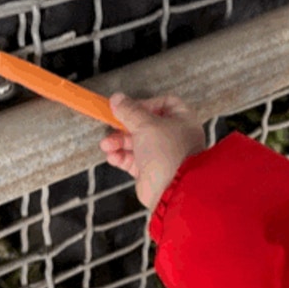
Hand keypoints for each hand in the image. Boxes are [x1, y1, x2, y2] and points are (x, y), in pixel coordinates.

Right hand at [99, 93, 205, 209]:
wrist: (172, 189)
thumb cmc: (167, 152)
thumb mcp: (146, 124)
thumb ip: (129, 110)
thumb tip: (117, 98)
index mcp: (182, 121)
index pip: (165, 104)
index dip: (146, 104)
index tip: (131, 108)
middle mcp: (174, 137)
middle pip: (145, 124)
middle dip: (124, 126)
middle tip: (110, 126)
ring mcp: (162, 155)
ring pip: (136, 143)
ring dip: (118, 142)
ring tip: (106, 146)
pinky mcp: (151, 171)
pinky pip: (133, 160)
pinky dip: (121, 157)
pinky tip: (112, 156)